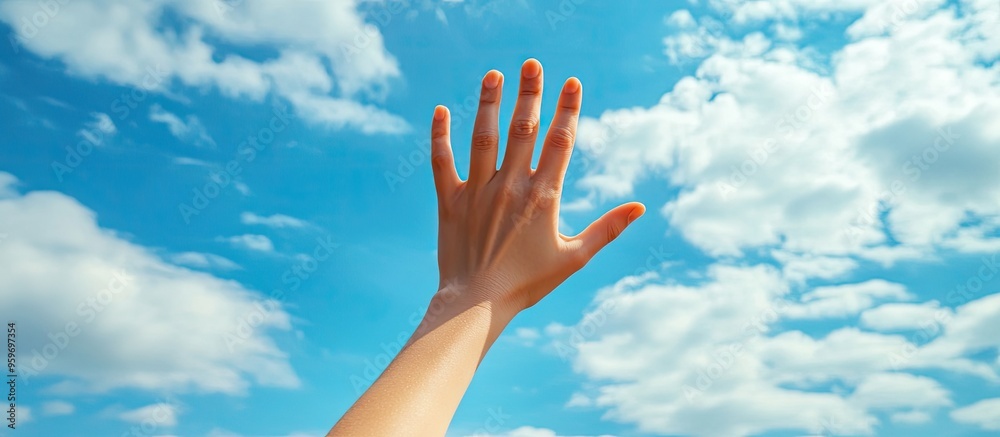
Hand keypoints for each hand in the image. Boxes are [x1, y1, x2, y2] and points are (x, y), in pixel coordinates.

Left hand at [429, 59, 644, 314]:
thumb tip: (640, 207)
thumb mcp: (575, 258)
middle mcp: (511, 187)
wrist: (477, 305)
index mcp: (544, 197)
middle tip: (532, 63)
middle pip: (523, 130)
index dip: (567, 109)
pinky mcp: (450, 202)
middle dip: (530, 93)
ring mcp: (478, 192)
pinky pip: (442, 162)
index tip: (572, 81)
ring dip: (488, 103)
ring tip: (493, 75)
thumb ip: (607, 229)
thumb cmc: (529, 283)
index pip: (560, 142)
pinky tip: (440, 110)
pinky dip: (440, 136)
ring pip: (483, 137)